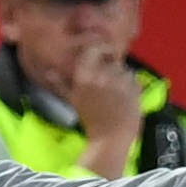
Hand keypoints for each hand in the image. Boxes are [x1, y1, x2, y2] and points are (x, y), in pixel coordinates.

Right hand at [69, 47, 141, 178]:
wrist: (111, 138)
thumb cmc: (90, 120)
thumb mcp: (72, 100)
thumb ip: (61, 84)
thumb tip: (49, 71)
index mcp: (85, 75)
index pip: (94, 48)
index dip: (100, 49)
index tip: (102, 55)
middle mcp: (103, 73)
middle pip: (111, 59)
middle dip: (111, 68)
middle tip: (108, 82)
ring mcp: (121, 79)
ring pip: (123, 68)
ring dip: (121, 77)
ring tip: (117, 92)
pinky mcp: (135, 86)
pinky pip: (134, 78)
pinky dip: (131, 85)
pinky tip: (126, 97)